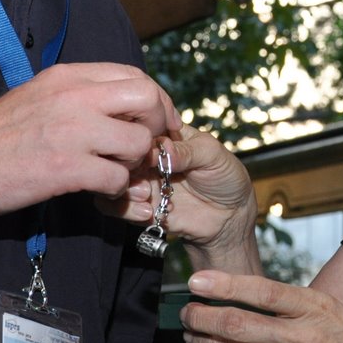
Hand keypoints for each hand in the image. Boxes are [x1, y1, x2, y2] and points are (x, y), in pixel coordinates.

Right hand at [0, 63, 180, 218]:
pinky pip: (117, 177)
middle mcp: (74, 96)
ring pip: (138, 141)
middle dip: (156, 125)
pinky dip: (116, 188)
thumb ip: (77, 95)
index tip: (156, 123)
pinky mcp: (65, 168)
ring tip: (116, 171)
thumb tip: (117, 105)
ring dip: (134, 162)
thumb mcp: (38, 96)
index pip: (134, 75)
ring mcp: (71, 131)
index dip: (155, 101)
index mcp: (68, 76)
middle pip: (147, 98)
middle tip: (144, 148)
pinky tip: (98, 190)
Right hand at [106, 125, 259, 271]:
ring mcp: (141, 181)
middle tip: (144, 173)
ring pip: (112, 178)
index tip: (146, 147)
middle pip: (119, 152)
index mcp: (164, 135)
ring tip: (147, 194)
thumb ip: (187, 150)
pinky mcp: (139, 206)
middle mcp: (148, 157)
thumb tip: (161, 148)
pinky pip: (115, 206)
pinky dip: (125, 209)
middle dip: (125, 163)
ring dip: (124, 187)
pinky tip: (148, 212)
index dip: (135, 133)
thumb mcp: (213, 155)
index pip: (138, 124)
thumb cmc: (226, 177)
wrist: (231, 218)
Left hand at [180, 270, 342, 342]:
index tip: (197, 280)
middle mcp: (302, 339)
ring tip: (190, 335)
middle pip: (238, 326)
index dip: (225, 286)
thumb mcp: (342, 316)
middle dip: (203, 318)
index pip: (262, 292)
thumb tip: (267, 301)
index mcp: (318, 310)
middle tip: (185, 311)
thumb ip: (304, 310)